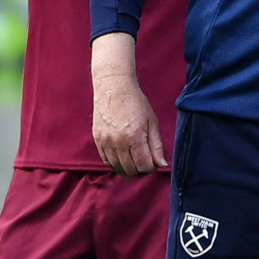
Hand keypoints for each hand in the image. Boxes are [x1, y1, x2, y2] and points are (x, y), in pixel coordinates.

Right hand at [92, 35, 165, 176]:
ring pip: (117, 167)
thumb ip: (157, 146)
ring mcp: (105, 141)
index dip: (152, 168)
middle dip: (141, 170)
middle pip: (130, 169)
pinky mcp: (97, 139)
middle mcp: (118, 142)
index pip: (144, 165)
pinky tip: (123, 161)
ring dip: (128, 170)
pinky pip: (106, 160)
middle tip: (146, 163)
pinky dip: (115, 164)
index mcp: (134, 137)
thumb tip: (161, 165)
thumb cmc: (136, 103)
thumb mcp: (152, 123)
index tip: (155, 163)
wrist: (113, 88)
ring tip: (135, 164)